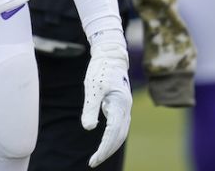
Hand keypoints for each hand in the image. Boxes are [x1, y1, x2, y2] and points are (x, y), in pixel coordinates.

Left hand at [81, 33, 132, 167]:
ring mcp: (125, 107)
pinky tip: (105, 140)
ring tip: (98, 155)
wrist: (110, 54)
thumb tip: (89, 128)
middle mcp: (126, 108)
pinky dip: (114, 136)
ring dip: (111, 145)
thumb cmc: (100, 69)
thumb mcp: (92, 88)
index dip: (103, 149)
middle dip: (107, 151)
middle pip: (120, 137)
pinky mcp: (121, 105)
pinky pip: (121, 126)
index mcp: (120, 105)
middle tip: (93, 162)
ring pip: (122, 132)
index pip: (113, 134)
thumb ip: (91, 108)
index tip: (93, 160)